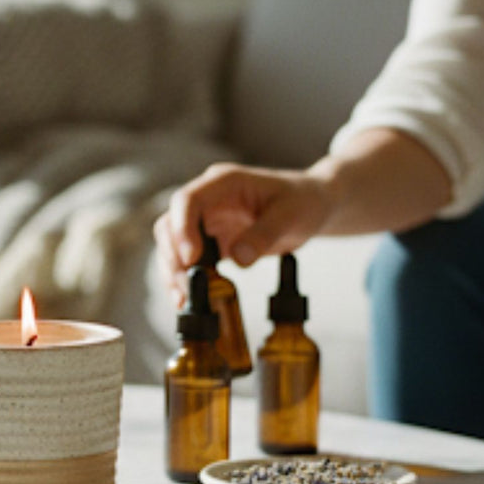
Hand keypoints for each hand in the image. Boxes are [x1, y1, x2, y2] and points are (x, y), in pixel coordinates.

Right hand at [153, 162, 333, 306]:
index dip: (183, 229)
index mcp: (223, 183)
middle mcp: (208, 199)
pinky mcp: (210, 241)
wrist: (313, 205)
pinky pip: (187, 260)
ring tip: (183, 300)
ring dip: (172, 272)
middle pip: (171, 225)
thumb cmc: (303, 201)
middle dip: (172, 257)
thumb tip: (239, 259)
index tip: (191, 258)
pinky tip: (190, 298)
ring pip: (172, 245)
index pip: (188, 200)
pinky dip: (185, 278)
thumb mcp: (291, 215)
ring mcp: (206, 220)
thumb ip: (264, 235)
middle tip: (184, 288)